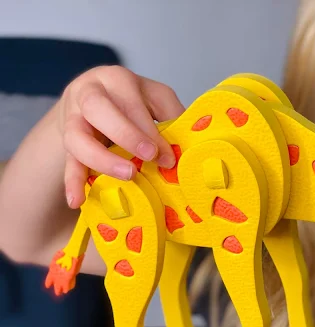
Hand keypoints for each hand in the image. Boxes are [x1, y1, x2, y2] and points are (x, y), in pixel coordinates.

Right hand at [58, 66, 184, 207]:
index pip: (130, 102)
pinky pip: (67, 162)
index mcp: (116, 80)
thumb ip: (172, 114)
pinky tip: (77, 200)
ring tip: (128, 176)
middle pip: (97, 108)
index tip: (167, 155)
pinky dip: (72, 181)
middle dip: (126, 134)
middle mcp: (89, 94)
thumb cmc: (130, 101)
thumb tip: (190, 143)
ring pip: (77, 136)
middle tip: (149, 157)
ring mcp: (72, 118)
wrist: (89, 101)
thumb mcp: (154, 99)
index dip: (149, 129)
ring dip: (102, 159)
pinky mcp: (66, 142)